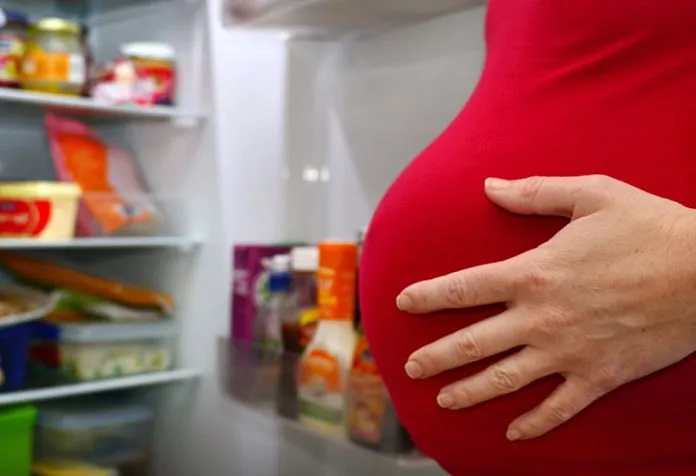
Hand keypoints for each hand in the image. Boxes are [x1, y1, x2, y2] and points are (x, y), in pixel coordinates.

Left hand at [397, 175, 695, 440]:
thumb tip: (489, 186)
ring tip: (443, 401)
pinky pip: (559, 407)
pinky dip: (535, 423)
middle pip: (473, 342)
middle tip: (409, 369)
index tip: (402, 304)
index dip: (427, 296)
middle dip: (436, 357)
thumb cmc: (649, 228)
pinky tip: (514, 433)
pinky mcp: (599, 376)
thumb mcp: (591, 195)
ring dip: (470, 392)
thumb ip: (534, 193)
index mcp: (533, 273)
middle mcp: (540, 318)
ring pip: (506, 380)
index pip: (463, 288)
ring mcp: (568, 352)